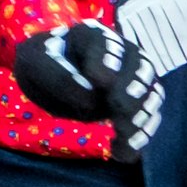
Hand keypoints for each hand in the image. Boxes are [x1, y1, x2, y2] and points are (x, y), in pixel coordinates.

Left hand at [14, 20, 165, 162]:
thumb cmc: (41, 64)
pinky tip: (126, 151)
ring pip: (150, 91)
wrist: (50, 78)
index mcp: (92, 35)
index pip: (106, 43)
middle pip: (139, 67)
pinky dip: (142, 132)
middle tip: (119, 109)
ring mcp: (134, 76)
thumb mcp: (36, 64)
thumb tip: (90, 98)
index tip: (101, 81)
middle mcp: (121, 51)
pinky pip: (149, 114)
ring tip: (124, 136)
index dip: (107, 60)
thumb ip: (60, 76)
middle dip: (132, 89)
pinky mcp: (139, 99)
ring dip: (142, 115)